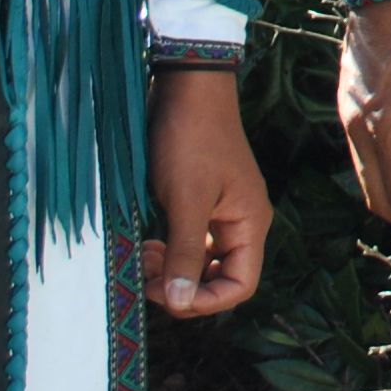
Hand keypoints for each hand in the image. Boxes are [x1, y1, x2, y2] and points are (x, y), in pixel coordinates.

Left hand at [142, 68, 268, 316]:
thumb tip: (180, 302)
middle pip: (219, 277)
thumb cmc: (190, 141)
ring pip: (200, 261)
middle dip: (183, 287)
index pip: (239, 285)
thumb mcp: (186, 201)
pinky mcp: (200, 200)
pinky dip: (168, 250)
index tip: (165, 294)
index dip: (204, 301)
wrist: (186, 88)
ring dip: (172, 269)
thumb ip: (185, 254)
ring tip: (141, 258)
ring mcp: (220, 210)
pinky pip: (189, 241)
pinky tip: (146, 243)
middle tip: (146, 278)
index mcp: (249, 223)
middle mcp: (240, 221)